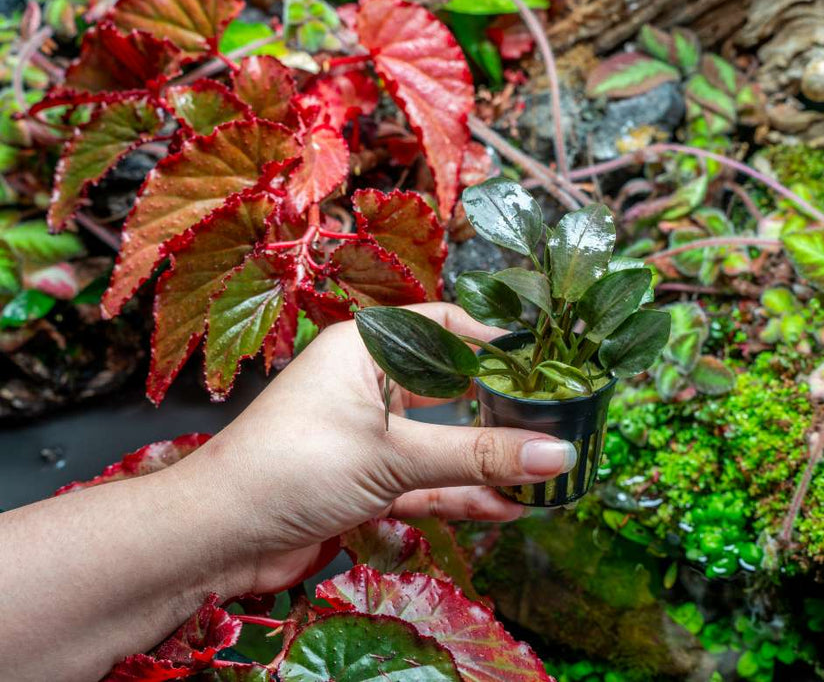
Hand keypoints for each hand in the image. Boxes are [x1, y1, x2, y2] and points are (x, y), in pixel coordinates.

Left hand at [172, 302, 577, 593]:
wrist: (216, 538)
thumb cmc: (294, 467)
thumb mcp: (393, 456)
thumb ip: (477, 455)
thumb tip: (557, 453)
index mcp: (365, 349)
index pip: (446, 329)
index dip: (497, 346)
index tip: (550, 366)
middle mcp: (368, 385)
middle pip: (451, 389)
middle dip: (502, 411)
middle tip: (561, 422)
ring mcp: (368, 437)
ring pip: (443, 444)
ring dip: (489, 462)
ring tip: (547, 474)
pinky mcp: (367, 483)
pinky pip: (426, 484)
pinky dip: (462, 495)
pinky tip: (507, 507)